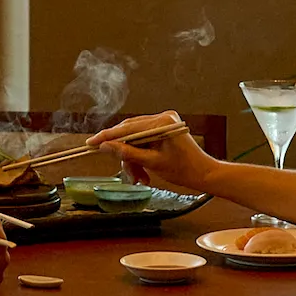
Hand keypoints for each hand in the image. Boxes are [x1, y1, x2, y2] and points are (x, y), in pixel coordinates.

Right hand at [86, 112, 217, 194]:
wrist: (204, 173)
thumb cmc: (183, 170)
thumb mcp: (152, 163)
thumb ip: (127, 153)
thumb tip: (106, 147)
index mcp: (162, 122)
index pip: (128, 128)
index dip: (107, 136)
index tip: (91, 143)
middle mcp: (162, 117)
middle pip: (130, 132)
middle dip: (124, 154)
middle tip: (123, 171)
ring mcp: (163, 121)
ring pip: (135, 138)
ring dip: (133, 159)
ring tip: (139, 178)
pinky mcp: (163, 128)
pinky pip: (143, 140)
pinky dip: (140, 156)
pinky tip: (143, 172)